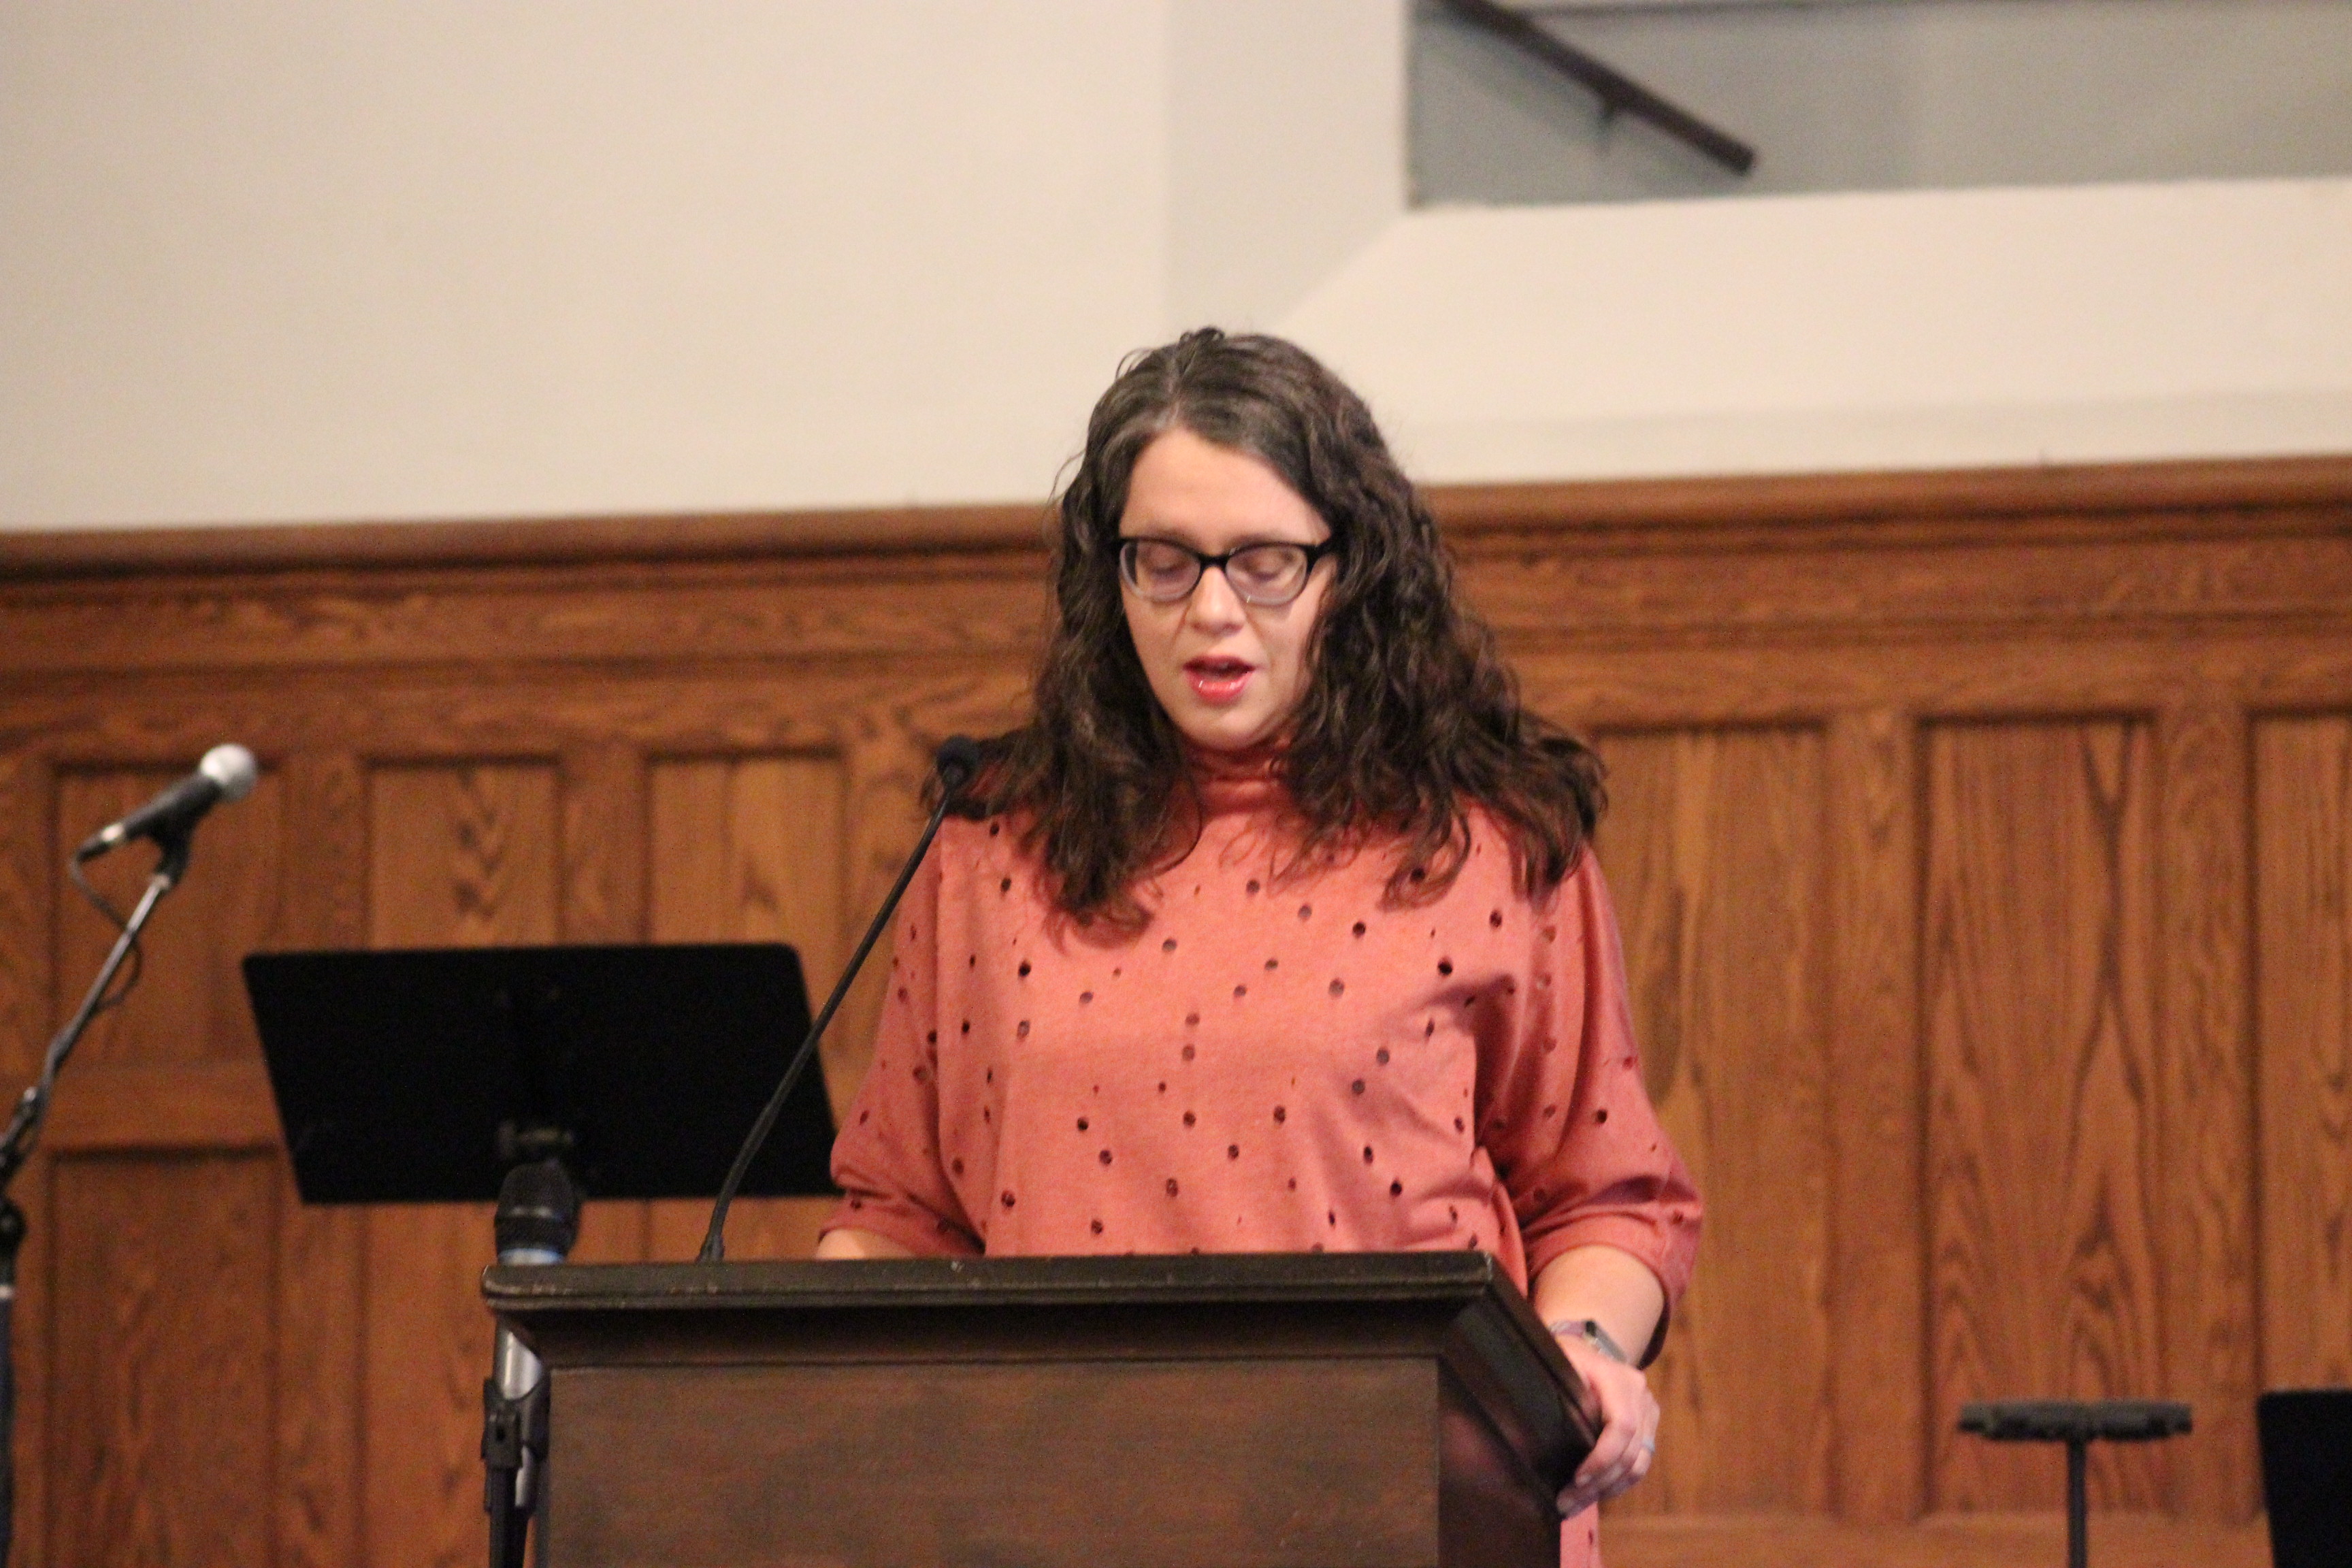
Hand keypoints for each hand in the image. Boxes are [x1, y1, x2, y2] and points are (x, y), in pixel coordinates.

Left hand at [1553, 1334, 1657, 1517]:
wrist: (1589, 1349)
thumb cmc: (1564, 1358)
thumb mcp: (1556, 1362)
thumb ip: (1549, 1387)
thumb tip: (1524, 1427)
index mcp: (1618, 1378)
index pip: (1622, 1425)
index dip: (1603, 1457)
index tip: (1576, 1478)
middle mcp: (1641, 1395)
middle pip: (1630, 1452)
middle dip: (1598, 1483)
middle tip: (1566, 1503)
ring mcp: (1649, 1412)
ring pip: (1638, 1465)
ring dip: (1607, 1490)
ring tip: (1574, 1505)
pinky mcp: (1648, 1428)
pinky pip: (1639, 1465)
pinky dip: (1617, 1484)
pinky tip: (1593, 1495)